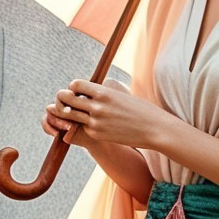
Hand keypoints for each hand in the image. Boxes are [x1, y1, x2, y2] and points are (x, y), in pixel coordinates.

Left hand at [47, 75, 177, 155]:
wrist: (154, 129)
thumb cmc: (141, 109)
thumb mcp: (121, 93)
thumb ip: (103, 91)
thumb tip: (88, 89)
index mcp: (104, 92)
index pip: (75, 84)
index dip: (73, 87)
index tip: (78, 91)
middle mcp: (97, 106)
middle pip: (66, 98)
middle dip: (63, 99)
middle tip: (67, 101)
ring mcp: (96, 122)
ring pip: (69, 115)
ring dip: (68, 113)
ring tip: (73, 112)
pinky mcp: (97, 134)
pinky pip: (82, 127)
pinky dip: (83, 125)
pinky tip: (92, 124)